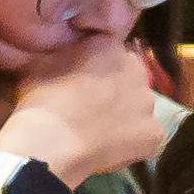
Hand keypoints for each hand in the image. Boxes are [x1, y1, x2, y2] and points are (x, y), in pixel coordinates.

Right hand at [0, 33, 170, 184]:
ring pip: (137, 104)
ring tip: (98, 130)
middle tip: (89, 104)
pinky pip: (145, 135)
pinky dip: (131, 141)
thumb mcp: (40, 64)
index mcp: (108, 46)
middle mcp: (135, 69)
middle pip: (128, 74)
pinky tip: (110, 148)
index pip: (106, 48)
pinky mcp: (153, 133)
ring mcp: (148, 102)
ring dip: (123, 112)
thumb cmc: (39, 102)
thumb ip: (63, 55)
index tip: (78, 78)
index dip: (92, 64)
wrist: (50, 145)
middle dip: (113, 85)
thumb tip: (67, 57)